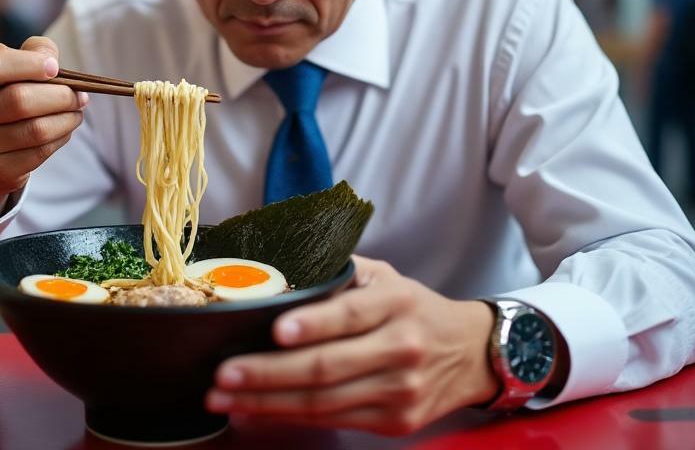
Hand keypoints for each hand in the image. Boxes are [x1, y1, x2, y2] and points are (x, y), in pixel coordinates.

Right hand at [0, 36, 87, 219]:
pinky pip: (41, 151)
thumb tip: (50, 58)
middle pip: (19, 100)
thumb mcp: (8, 70)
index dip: (29, 63)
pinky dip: (61, 136)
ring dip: (67, 117)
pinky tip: (65, 127)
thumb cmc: (0, 99)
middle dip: (59, 95)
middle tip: (78, 93)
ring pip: (35, 129)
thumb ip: (32, 52)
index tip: (54, 67)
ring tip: (77, 109)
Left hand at [206, 256, 498, 435]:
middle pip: (327, 367)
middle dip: (268, 373)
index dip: (312, 324)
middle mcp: (401, 347)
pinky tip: (256, 410)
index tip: (275, 329)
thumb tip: (276, 275)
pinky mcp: (395, 421)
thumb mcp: (382, 277)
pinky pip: (333, 420)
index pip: (349, 315)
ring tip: (223, 396)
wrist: (471, 353)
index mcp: (395, 302)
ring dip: (266, 402)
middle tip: (223, 373)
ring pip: (323, 401)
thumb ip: (336, 274)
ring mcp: (399, 389)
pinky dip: (289, 417)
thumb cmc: (412, 307)